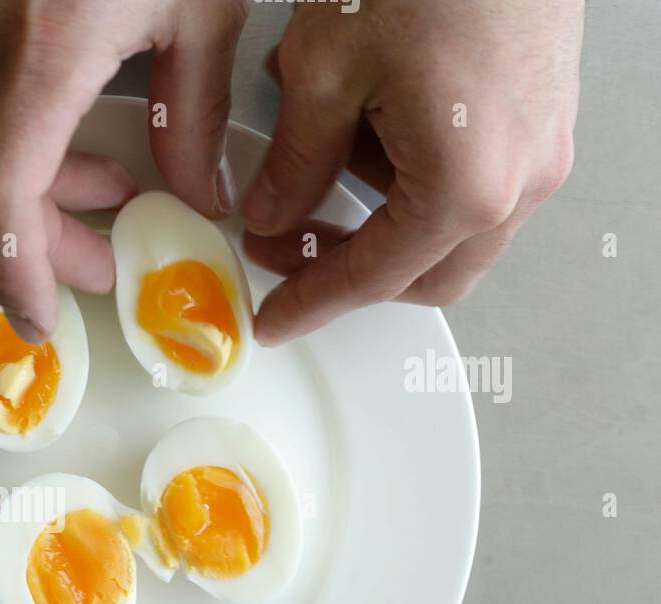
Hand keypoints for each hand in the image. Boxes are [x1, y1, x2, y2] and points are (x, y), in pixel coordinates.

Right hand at [0, 0, 251, 341]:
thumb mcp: (199, 0)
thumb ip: (196, 111)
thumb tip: (201, 193)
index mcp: (41, 46)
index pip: (0, 197)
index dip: (19, 274)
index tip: (42, 316)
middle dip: (39, 237)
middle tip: (98, 254)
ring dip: (12, 182)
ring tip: (85, 180)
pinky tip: (21, 125)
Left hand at [241, 0, 583, 344]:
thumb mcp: (325, 72)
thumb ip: (294, 164)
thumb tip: (271, 214)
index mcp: (465, 186)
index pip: (372, 279)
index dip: (311, 303)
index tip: (273, 319)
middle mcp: (521, 178)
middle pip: (426, 275)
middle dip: (351, 272)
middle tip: (284, 249)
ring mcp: (542, 144)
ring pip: (451, 230)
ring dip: (379, 219)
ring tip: (314, 161)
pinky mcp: (543, 109)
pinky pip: (475, 178)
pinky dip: (412, 176)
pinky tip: (364, 122)